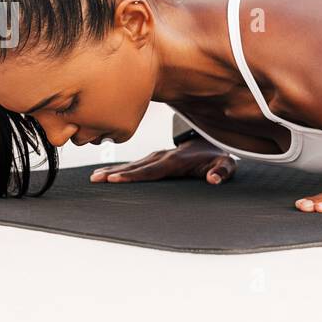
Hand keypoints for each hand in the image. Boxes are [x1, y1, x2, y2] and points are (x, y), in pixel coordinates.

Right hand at [89, 141, 235, 184]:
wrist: (213, 142)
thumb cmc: (219, 157)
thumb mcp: (227, 164)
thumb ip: (222, 172)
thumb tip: (213, 179)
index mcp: (176, 161)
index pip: (152, 170)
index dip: (134, 175)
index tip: (116, 179)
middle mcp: (163, 156)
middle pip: (137, 166)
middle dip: (116, 173)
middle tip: (96, 179)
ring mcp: (157, 156)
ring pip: (133, 164)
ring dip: (113, 170)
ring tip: (94, 177)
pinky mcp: (154, 158)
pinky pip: (135, 164)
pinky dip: (119, 168)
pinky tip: (105, 173)